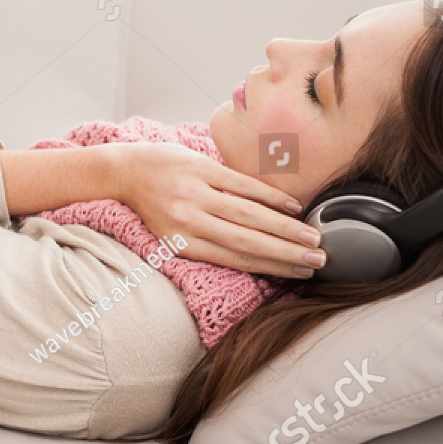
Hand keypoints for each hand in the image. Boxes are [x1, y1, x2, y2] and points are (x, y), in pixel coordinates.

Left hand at [110, 142, 325, 277]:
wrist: (124, 171)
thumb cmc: (152, 206)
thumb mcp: (171, 233)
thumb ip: (207, 242)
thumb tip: (252, 255)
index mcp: (183, 244)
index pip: (236, 260)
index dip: (271, 268)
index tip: (299, 274)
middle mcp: (190, 222)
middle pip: (248, 242)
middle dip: (286, 254)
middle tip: (318, 261)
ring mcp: (196, 194)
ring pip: (249, 215)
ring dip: (285, 229)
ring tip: (312, 238)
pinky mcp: (200, 169)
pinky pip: (242, 185)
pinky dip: (269, 196)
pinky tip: (292, 207)